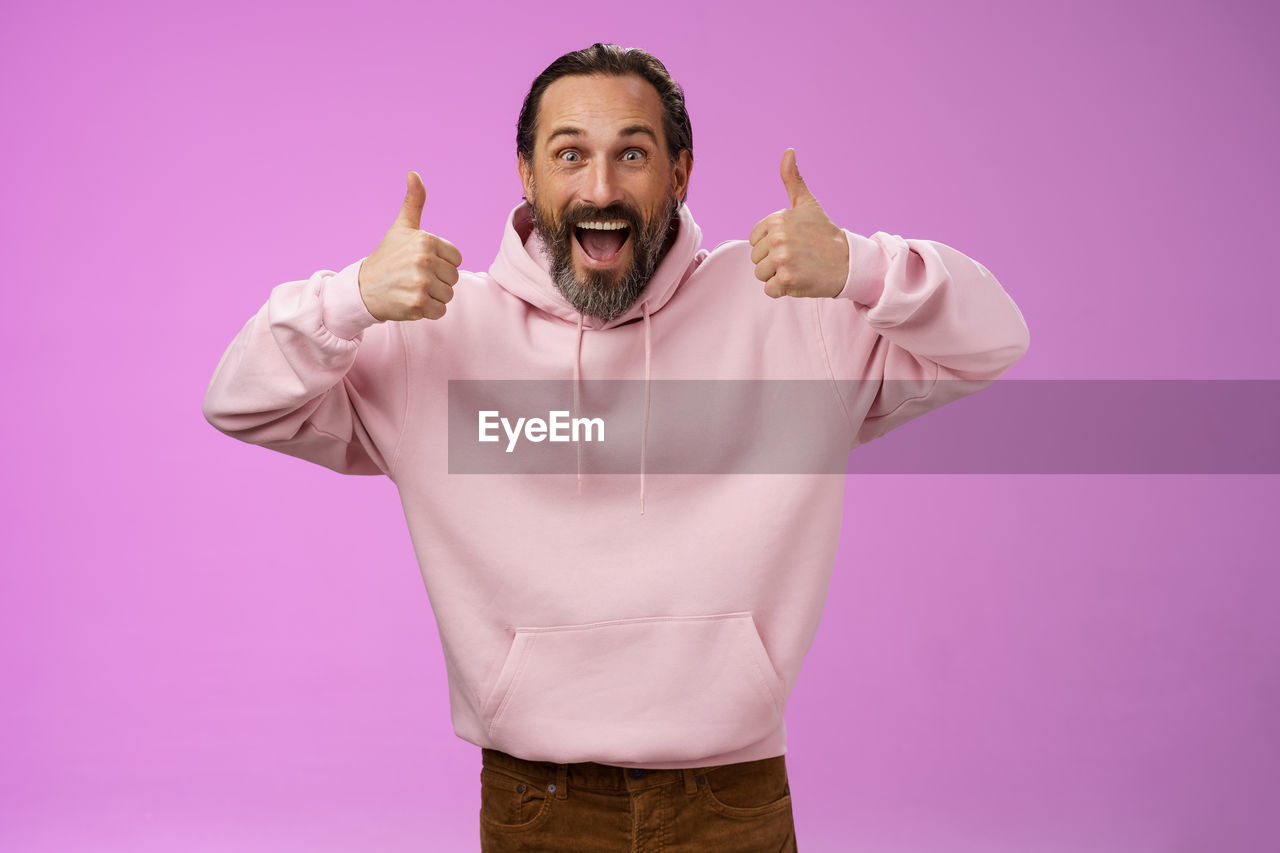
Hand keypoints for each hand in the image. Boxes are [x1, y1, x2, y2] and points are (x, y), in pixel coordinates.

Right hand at [358, 171, 462, 320]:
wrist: (363, 288)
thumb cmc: (387, 257)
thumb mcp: (401, 228)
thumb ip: (414, 202)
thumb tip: (413, 173)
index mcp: (426, 240)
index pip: (456, 258)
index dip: (442, 264)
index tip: (422, 264)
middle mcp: (424, 260)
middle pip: (453, 278)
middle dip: (438, 281)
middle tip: (415, 278)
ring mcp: (421, 282)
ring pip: (448, 295)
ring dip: (433, 297)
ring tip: (413, 289)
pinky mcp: (417, 303)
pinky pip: (439, 311)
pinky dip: (428, 311)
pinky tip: (412, 302)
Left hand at [748, 149, 849, 298]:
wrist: (849, 261)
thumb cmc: (825, 234)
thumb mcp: (808, 204)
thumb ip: (793, 180)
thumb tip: (788, 151)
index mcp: (777, 219)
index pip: (754, 241)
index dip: (770, 246)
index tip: (792, 243)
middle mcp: (778, 238)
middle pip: (756, 259)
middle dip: (773, 262)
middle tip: (798, 257)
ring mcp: (782, 259)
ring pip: (761, 275)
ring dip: (778, 276)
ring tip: (799, 267)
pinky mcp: (788, 280)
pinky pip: (770, 290)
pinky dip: (783, 290)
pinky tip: (800, 279)